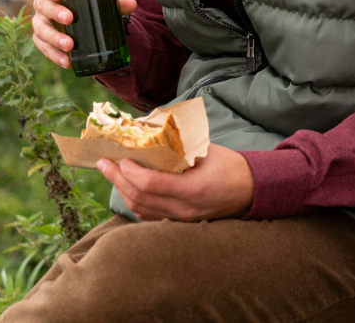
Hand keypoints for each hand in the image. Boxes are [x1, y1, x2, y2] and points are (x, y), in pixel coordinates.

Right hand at [31, 0, 136, 67]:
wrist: (92, 24)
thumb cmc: (95, 5)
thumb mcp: (106, 1)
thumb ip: (118, 1)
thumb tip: (131, 4)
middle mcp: (45, 3)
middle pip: (42, 4)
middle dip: (54, 11)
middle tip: (70, 18)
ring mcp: (43, 22)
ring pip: (40, 29)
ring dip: (53, 37)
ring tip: (70, 46)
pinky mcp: (44, 40)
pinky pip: (44, 48)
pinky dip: (54, 55)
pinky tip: (67, 62)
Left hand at [98, 145, 254, 221]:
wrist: (252, 193)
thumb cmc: (231, 167)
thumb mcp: (208, 151)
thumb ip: (179, 145)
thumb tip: (149, 131)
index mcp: (193, 189)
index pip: (152, 185)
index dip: (131, 172)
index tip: (120, 158)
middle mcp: (184, 209)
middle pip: (140, 198)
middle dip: (117, 179)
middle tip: (102, 163)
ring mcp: (181, 220)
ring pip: (141, 209)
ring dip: (122, 190)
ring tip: (110, 173)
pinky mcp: (180, 223)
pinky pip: (149, 216)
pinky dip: (134, 201)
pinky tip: (126, 188)